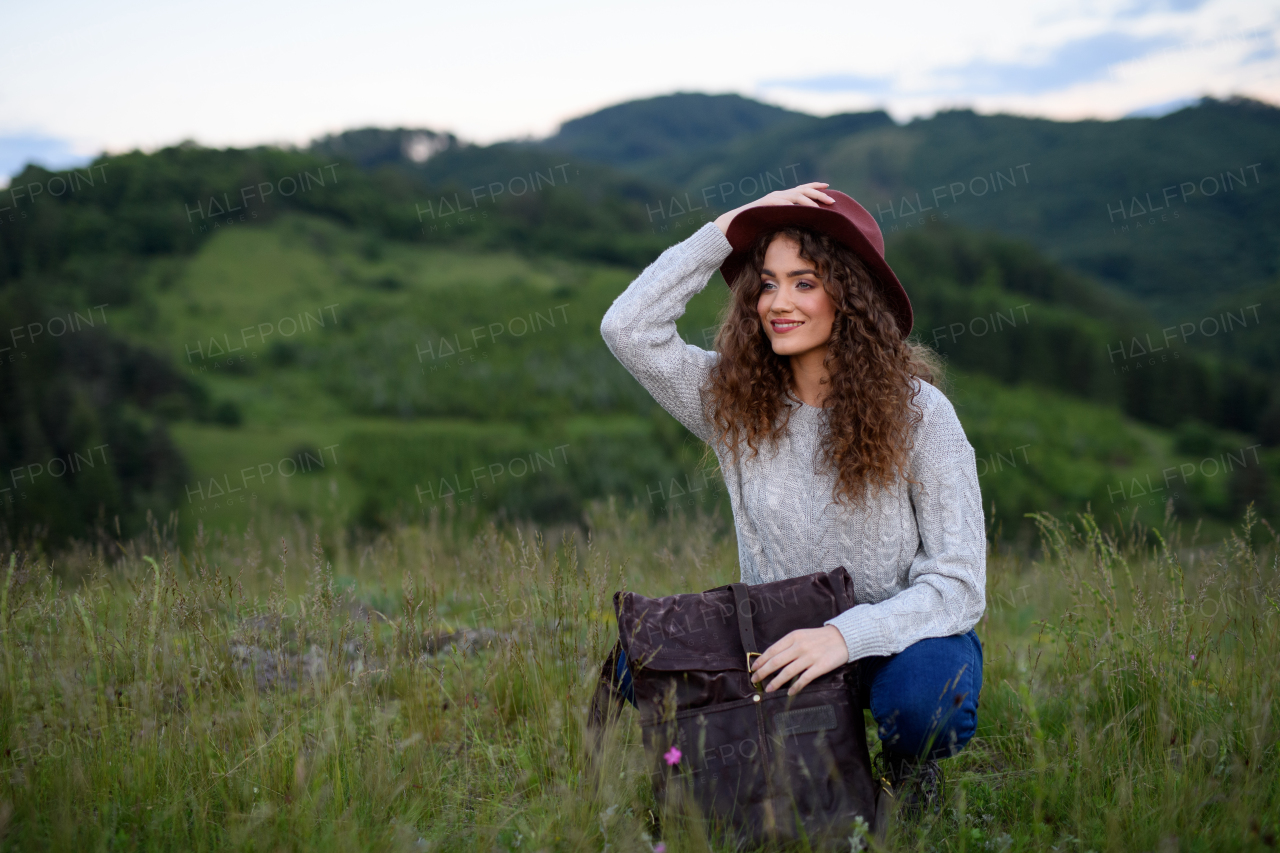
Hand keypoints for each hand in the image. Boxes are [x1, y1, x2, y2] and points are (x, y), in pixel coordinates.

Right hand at [714, 182, 835, 236]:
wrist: (733, 224)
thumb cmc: (753, 226)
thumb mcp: (773, 221)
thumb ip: (785, 220)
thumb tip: (798, 227)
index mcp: (781, 198)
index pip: (801, 189)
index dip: (814, 187)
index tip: (828, 186)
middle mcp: (778, 195)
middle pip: (802, 190)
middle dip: (818, 194)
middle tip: (832, 200)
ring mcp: (772, 199)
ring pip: (796, 195)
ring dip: (810, 200)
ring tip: (822, 206)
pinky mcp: (767, 204)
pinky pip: (784, 203)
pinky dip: (795, 205)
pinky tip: (806, 209)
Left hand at [749, 625, 848, 696]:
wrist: (843, 637)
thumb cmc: (820, 637)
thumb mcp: (801, 635)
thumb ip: (788, 645)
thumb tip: (773, 658)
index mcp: (793, 637)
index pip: (772, 650)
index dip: (761, 661)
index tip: (754, 668)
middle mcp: (799, 647)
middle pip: (776, 662)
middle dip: (763, 672)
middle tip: (755, 680)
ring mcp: (810, 657)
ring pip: (787, 672)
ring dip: (776, 682)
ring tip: (768, 689)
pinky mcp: (820, 666)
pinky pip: (804, 679)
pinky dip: (795, 687)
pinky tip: (790, 692)